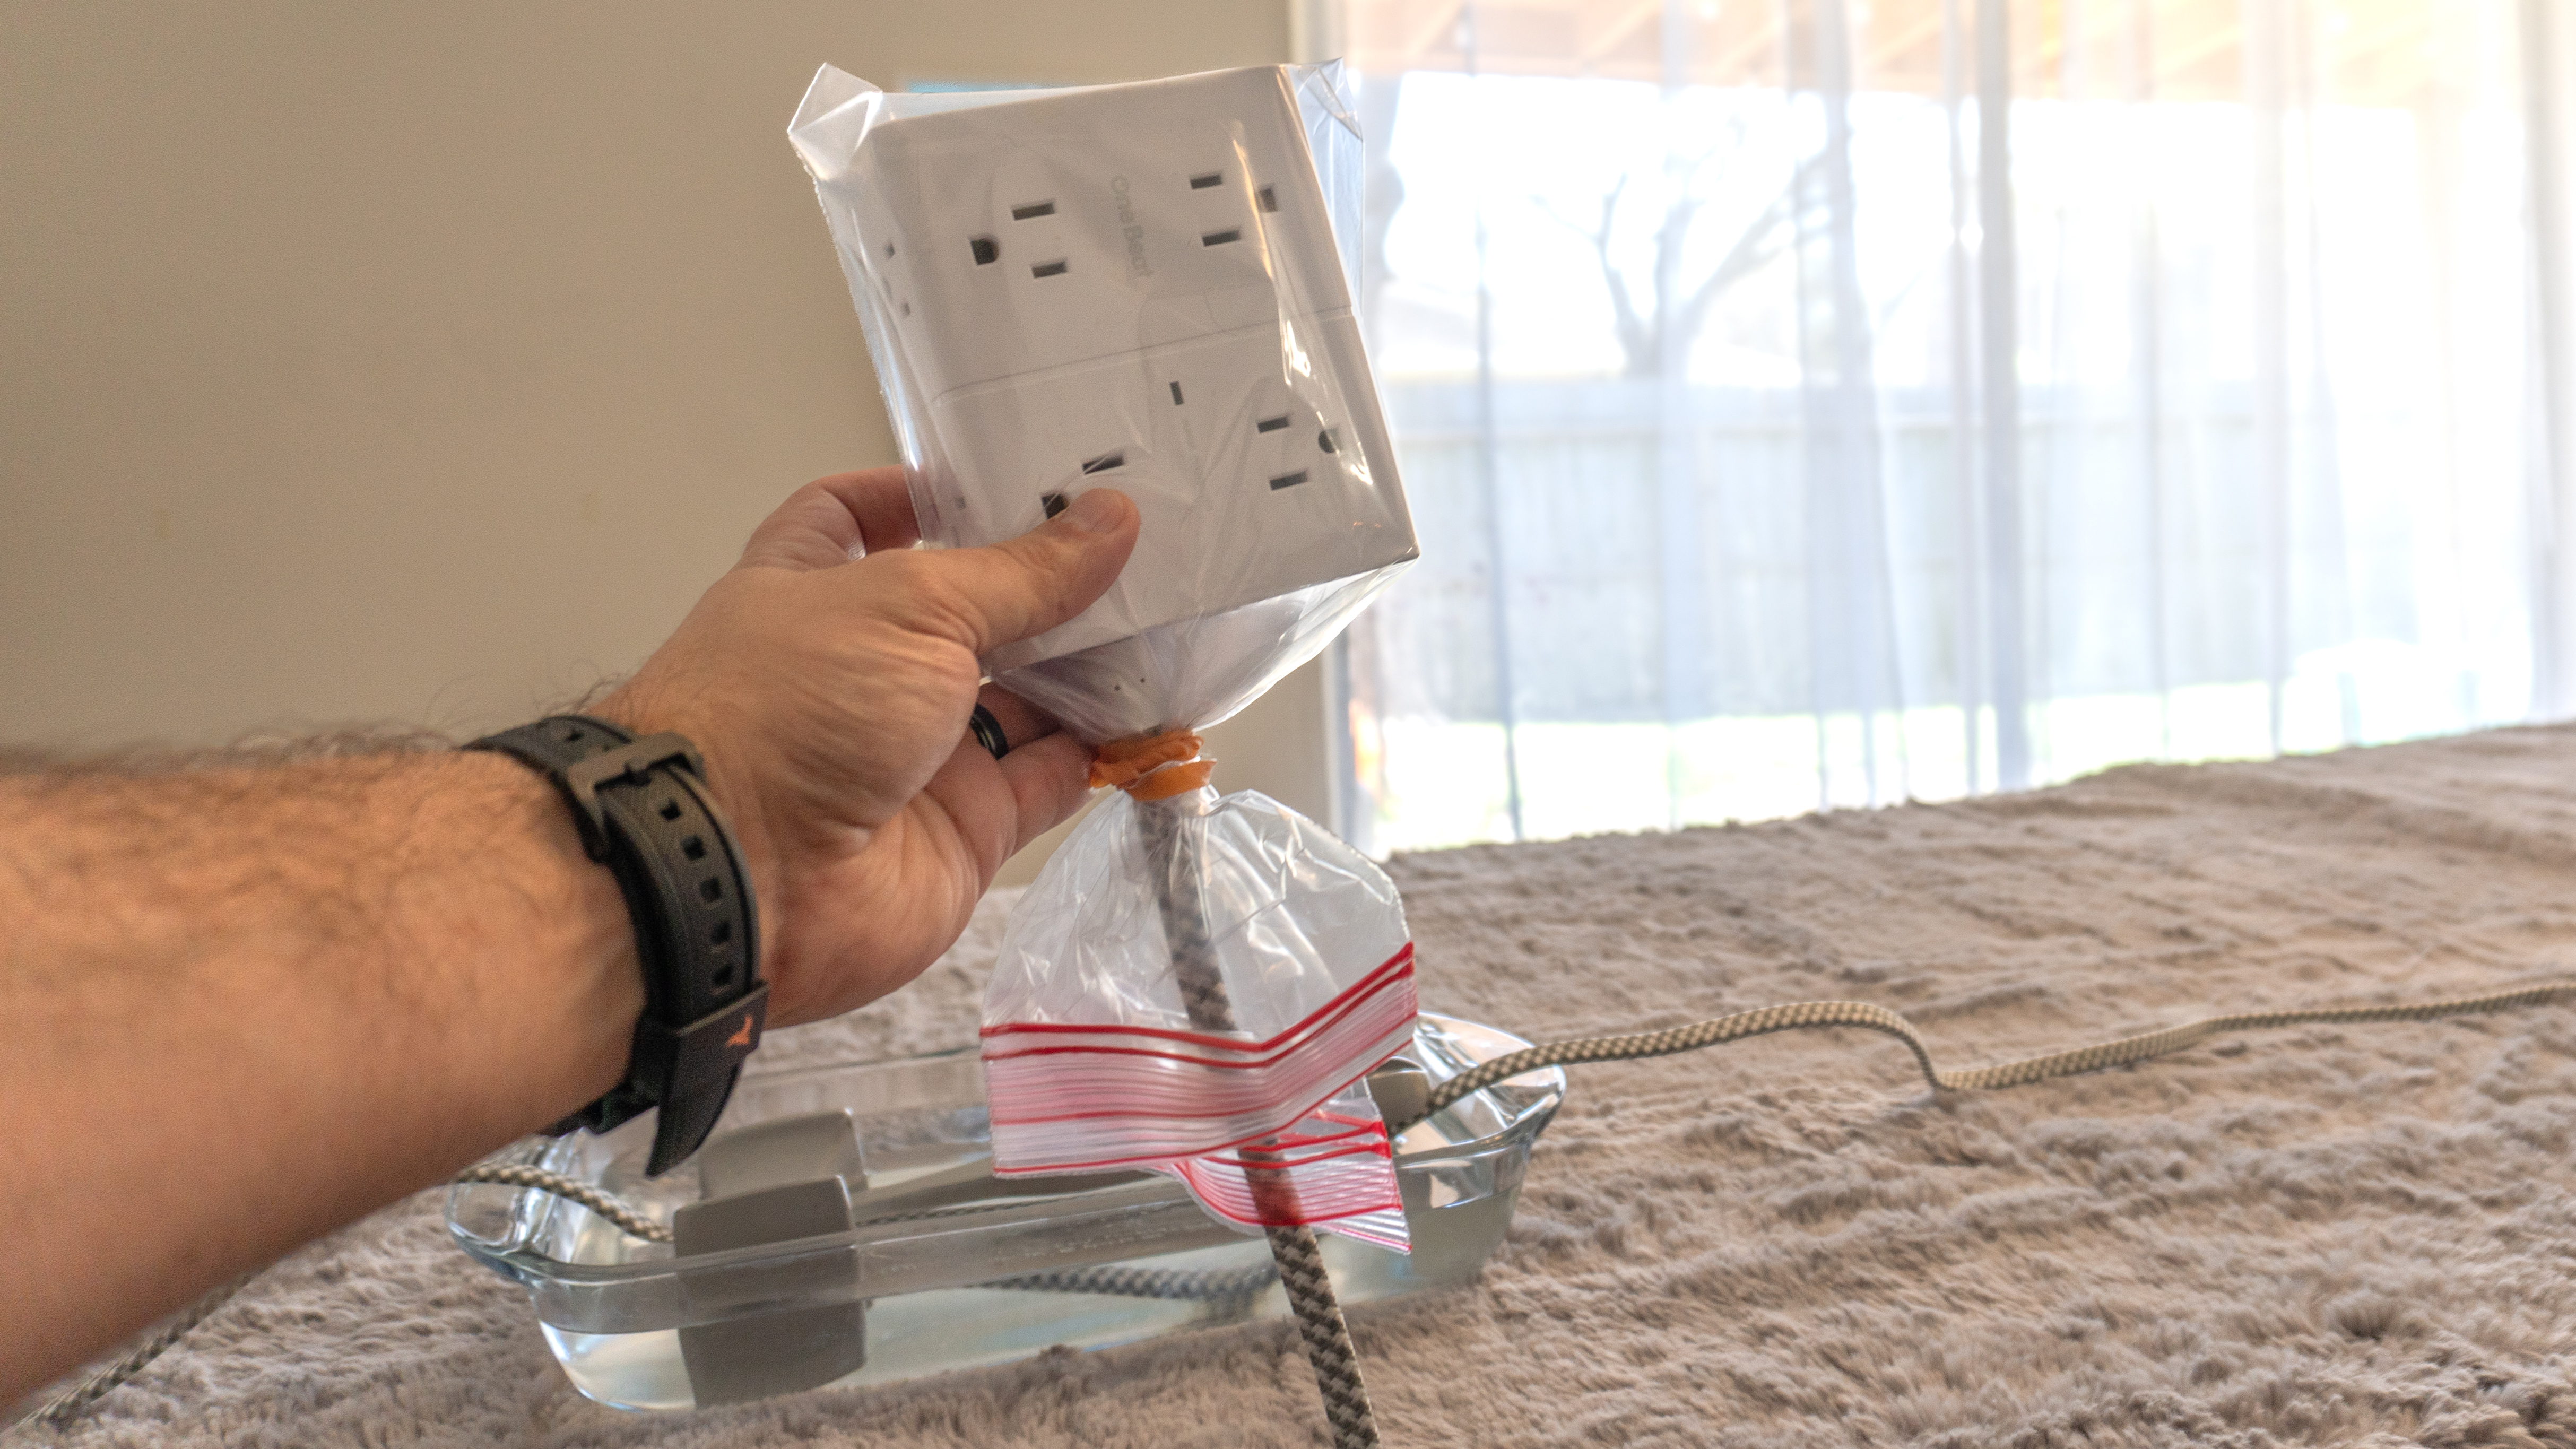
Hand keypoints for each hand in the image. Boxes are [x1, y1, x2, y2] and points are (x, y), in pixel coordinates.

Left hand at [596, 469, 1137, 1026]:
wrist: (743, 878)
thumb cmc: (787, 709)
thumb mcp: (909, 603)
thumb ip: (1020, 572)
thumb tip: (1111, 522)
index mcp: (815, 587)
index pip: (859, 519)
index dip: (921, 494)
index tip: (1002, 473)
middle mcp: (866, 668)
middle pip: (970, 611)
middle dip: (1045, 580)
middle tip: (1138, 537)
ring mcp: (918, 750)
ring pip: (1024, 696)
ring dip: (1091, 662)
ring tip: (1174, 611)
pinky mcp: (967, 826)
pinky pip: (1050, 778)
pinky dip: (1101, 748)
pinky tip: (1157, 707)